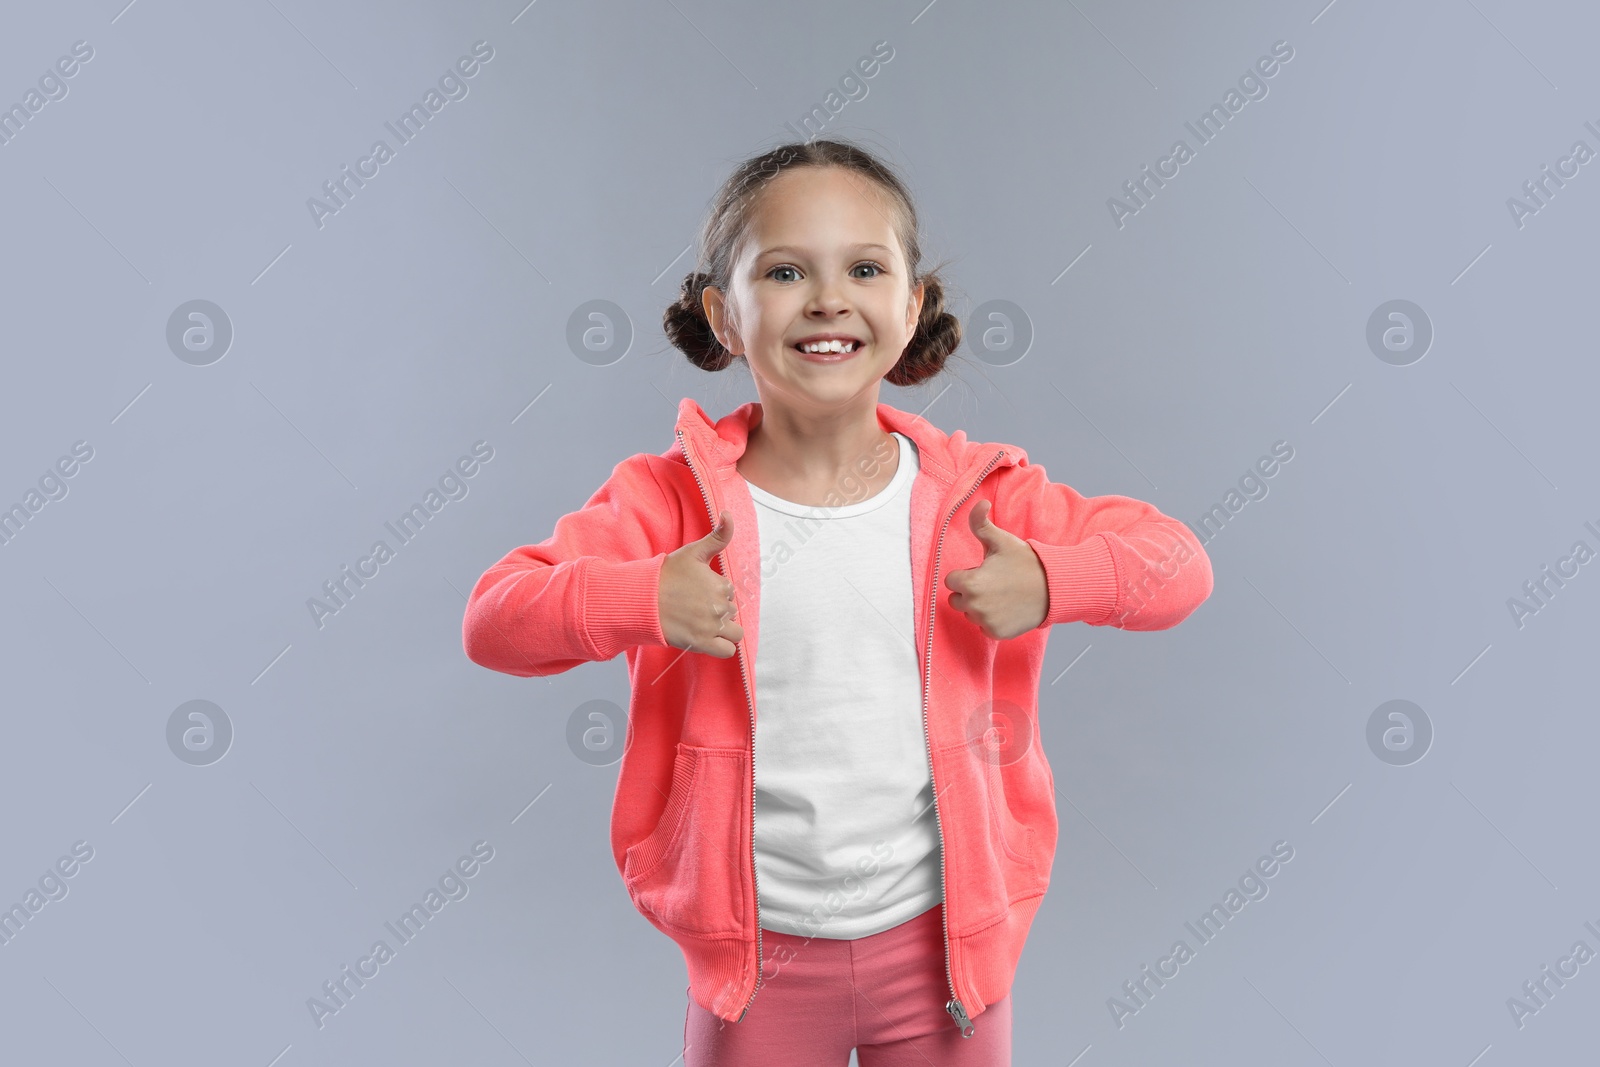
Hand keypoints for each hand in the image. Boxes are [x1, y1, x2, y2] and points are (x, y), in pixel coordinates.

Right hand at [658, 509, 743, 657]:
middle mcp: (719, 606)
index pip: (729, 591)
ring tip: (702, 623)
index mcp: (720, 584)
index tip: (696, 590)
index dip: (714, 591)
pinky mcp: (702, 643)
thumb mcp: (692, 552)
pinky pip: (727, 651)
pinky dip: (721, 647)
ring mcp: (711, 626)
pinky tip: (707, 638)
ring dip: (723, 630)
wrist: (640, 600)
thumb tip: (729, 514)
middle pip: (731, 611)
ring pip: (734, 632)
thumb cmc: (665, 575)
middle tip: (694, 606)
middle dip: (717, 609)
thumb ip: (717, 536)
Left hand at [944, 499, 1047, 639]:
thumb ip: (981, 523)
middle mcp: (974, 605)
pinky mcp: (997, 633)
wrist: (1055, 587)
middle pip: (957, 600)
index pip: (951, 581)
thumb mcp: (1002, 541)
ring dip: (980, 607)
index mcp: (970, 583)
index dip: (966, 574)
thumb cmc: (1026, 563)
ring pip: (970, 614)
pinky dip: (992, 621)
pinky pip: (984, 627)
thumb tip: (979, 503)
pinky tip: (1007, 608)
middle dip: (970, 592)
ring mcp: (985, 621)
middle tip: (993, 583)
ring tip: (1002, 595)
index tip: (984, 571)